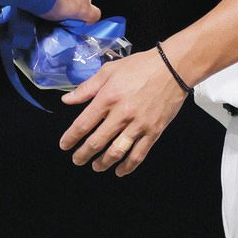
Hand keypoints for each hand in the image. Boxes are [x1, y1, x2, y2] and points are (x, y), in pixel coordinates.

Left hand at [58, 47, 188, 176]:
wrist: (172, 68)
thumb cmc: (139, 67)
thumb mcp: (109, 70)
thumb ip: (86, 88)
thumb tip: (66, 100)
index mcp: (108, 97)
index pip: (83, 124)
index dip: (71, 138)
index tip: (64, 145)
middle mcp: (121, 114)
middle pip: (97, 142)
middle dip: (83, 154)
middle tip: (77, 160)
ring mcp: (138, 125)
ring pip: (116, 152)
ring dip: (103, 163)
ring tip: (96, 166)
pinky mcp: (153, 132)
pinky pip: (138, 155)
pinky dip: (128, 166)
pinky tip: (120, 171)